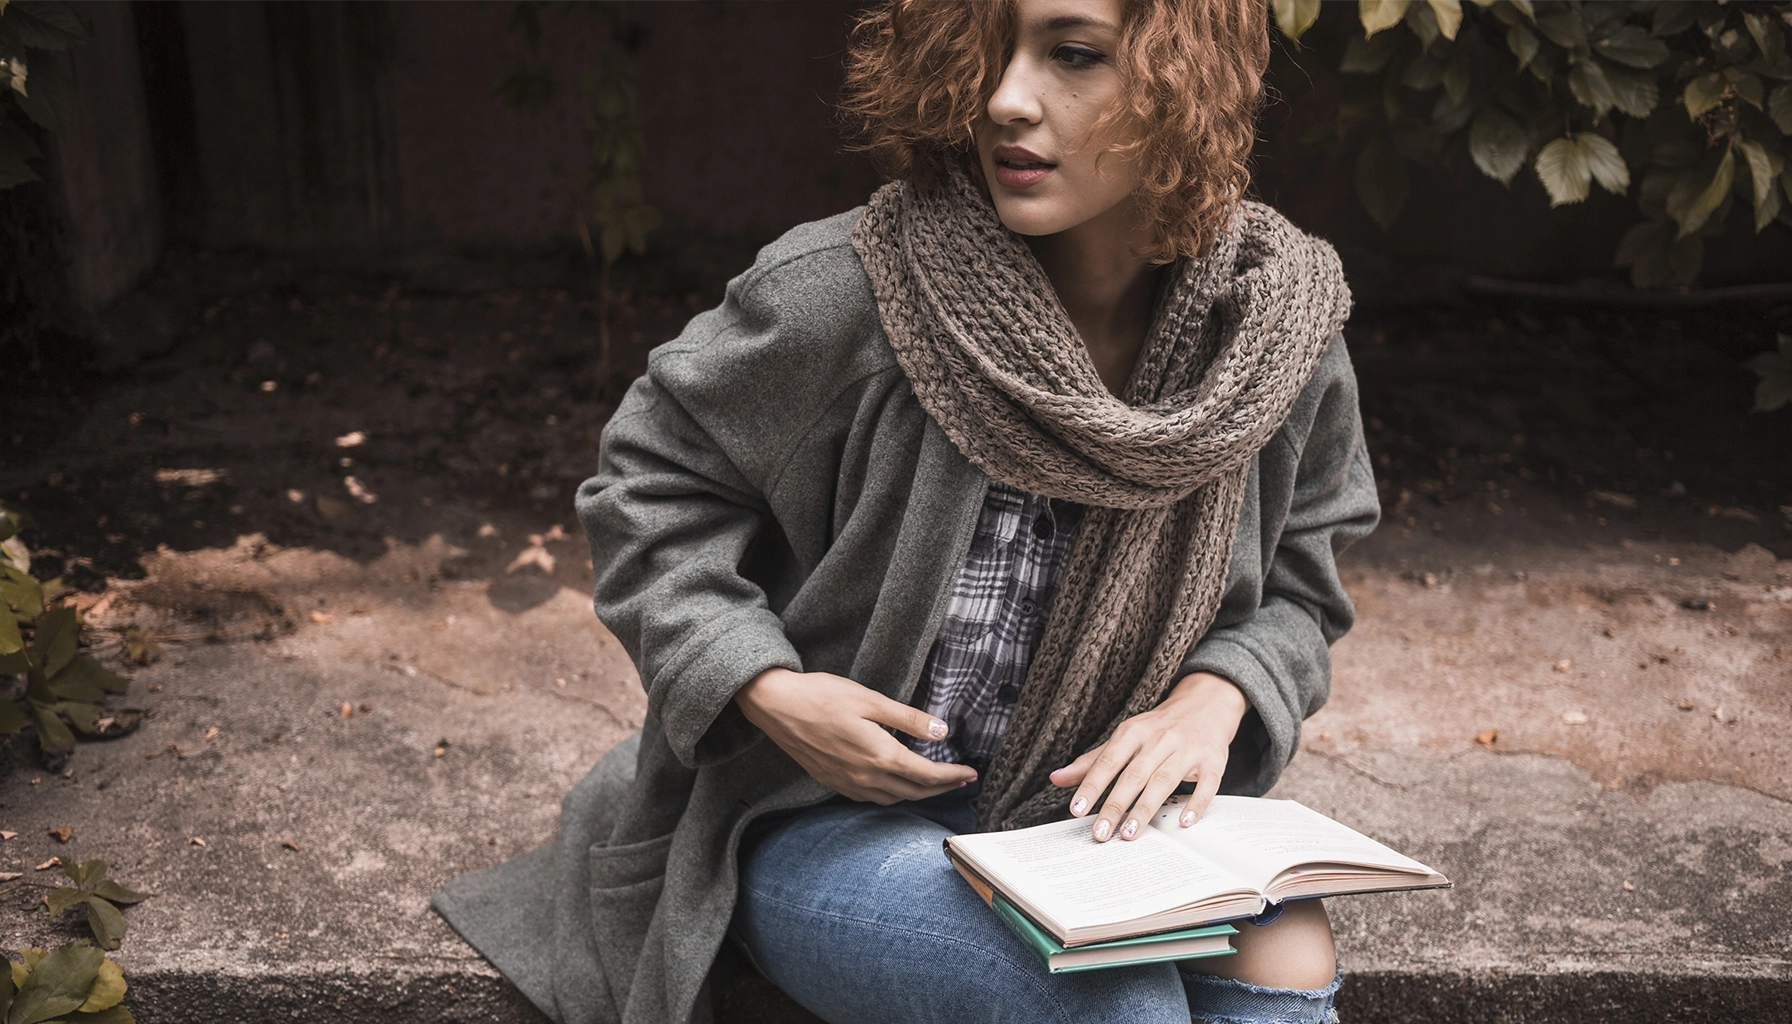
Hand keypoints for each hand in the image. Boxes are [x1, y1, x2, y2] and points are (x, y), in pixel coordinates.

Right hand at [735, 667, 977, 803]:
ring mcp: (847, 783)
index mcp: (879, 755)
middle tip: (960, 780)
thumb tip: (942, 731)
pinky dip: (891, 794)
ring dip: (917, 794)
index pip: (927, 774)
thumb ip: (908, 718)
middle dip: (941, 789)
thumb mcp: (870, 699)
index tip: (970, 773)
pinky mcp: (833, 782)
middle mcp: (865, 776)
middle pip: (914, 791)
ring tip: (934, 783)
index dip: (952, 776)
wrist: (776, 706)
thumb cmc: (822, 696)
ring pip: (893, 798)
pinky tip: (895, 783)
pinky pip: (871, 797)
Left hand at [1048, 672, 1247, 841]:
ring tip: (1128, 833)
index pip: (1108, 762)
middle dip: (1115, 805)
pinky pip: (1206, 785)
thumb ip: (1093, 761)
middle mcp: (1160, 739)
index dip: (1091, 786)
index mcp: (1133, 732)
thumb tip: (1057, 778)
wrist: (1205, 705)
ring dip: (1145, 809)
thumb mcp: (1125, 737)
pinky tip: (1183, 823)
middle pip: (1134, 775)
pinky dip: (1195, 804)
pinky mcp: (1213, 761)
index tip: (1076, 810)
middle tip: (1100, 833)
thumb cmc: (1159, 727)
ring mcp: (1188, 750)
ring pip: (1164, 782)